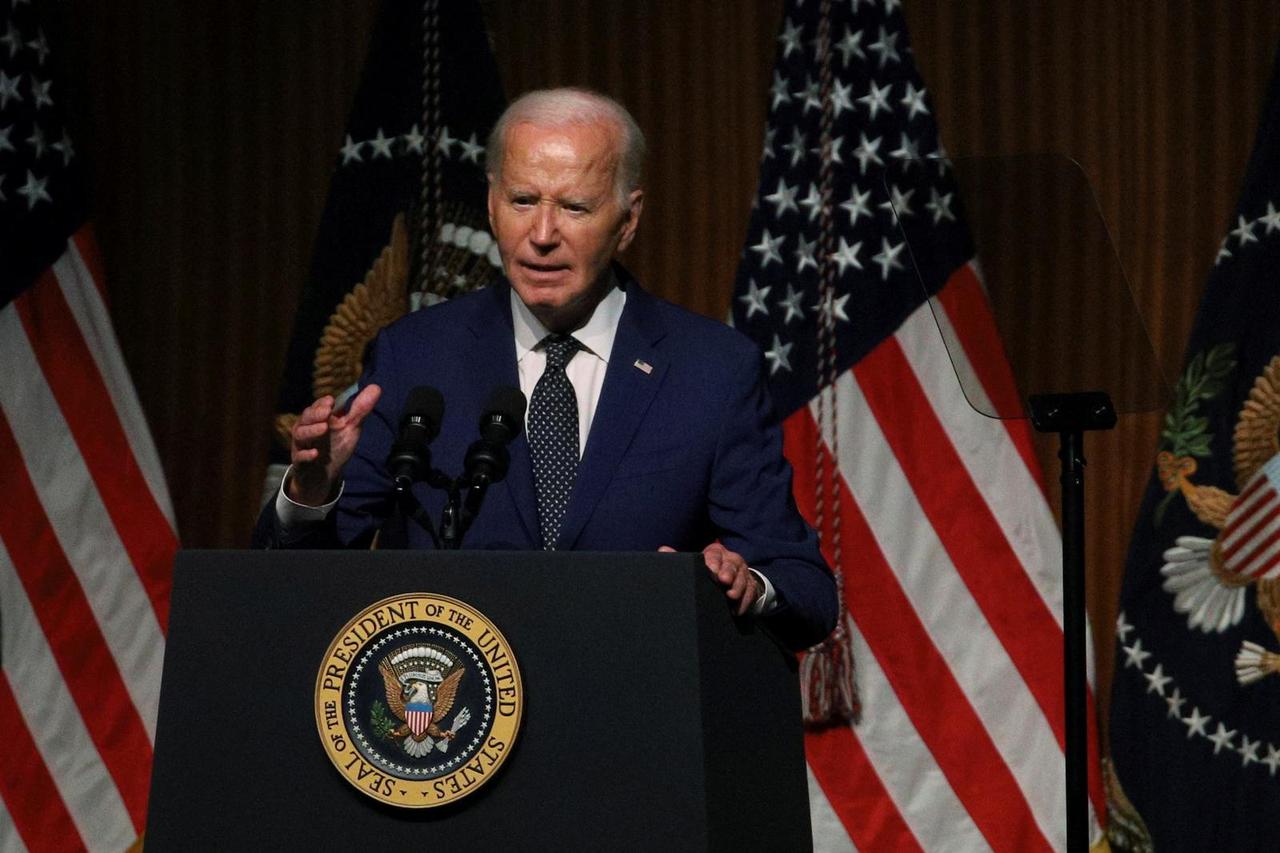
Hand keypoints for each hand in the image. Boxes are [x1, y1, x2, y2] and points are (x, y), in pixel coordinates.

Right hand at [287, 384, 380, 505]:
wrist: (323, 475)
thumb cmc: (335, 447)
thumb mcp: (350, 428)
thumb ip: (360, 409)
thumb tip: (376, 387)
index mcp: (317, 418)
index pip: (317, 406)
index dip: (322, 403)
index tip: (331, 400)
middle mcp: (306, 428)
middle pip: (306, 417)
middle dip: (316, 414)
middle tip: (327, 411)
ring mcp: (302, 445)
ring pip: (301, 435)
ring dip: (311, 431)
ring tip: (323, 428)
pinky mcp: (300, 462)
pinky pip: (300, 457)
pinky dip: (306, 455)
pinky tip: (315, 454)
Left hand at [659, 542, 758, 615]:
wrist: (731, 581)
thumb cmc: (708, 572)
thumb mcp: (695, 564)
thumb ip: (679, 558)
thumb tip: (662, 550)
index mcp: (716, 552)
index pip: (715, 554)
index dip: (713, 562)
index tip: (711, 569)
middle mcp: (731, 560)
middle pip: (731, 564)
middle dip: (728, 572)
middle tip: (724, 581)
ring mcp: (743, 573)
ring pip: (743, 578)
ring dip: (738, 587)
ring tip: (731, 596)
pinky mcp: (751, 586)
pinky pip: (751, 592)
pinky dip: (745, 601)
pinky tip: (737, 610)